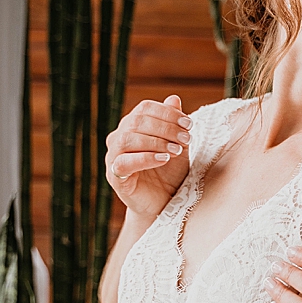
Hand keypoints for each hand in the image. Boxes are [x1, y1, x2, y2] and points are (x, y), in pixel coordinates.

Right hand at [105, 95, 191, 220]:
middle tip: (187, 138)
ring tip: (177, 150)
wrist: (164, 204)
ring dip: (156, 141)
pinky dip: (146, 158)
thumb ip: (174, 124)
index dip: (167, 113)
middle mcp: (118, 138)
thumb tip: (173, 99)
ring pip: (128, 138)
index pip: (144, 108)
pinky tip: (164, 159)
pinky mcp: (114, 176)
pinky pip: (125, 162)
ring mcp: (113, 157)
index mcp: (132, 127)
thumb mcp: (177, 145)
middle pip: (136, 121)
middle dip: (165, 127)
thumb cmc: (169, 174)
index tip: (188, 124)